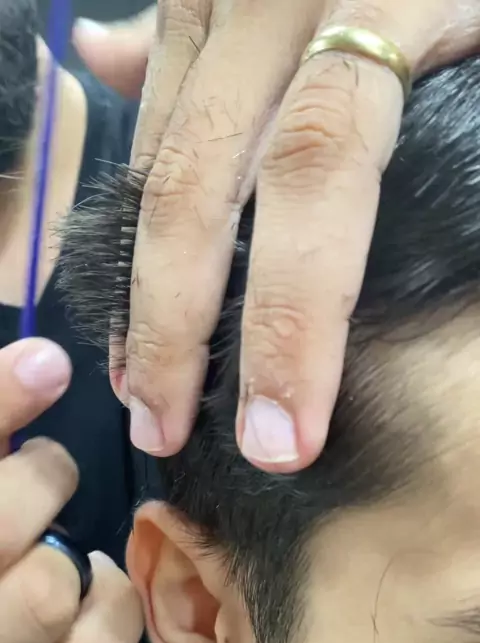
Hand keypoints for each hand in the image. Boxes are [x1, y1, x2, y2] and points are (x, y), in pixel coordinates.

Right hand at [0, 338, 142, 642]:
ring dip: (64, 549)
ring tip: (55, 538)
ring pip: (47, 591)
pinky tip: (91, 585)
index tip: (47, 362)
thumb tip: (46, 363)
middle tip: (47, 471)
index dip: (2, 401)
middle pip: (2, 526)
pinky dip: (108, 609)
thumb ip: (1, 430)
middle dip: (38, 482)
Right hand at [75, 1, 479, 472]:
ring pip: (155, 159)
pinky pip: (149, 114)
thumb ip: (460, 114)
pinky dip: (133, 207)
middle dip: (175, 328)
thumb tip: (442, 185)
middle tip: (166, 433)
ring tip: (139, 379)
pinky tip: (126, 280)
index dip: (290, 319)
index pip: (318, 176)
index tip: (281, 436)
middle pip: (200, 185)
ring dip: (139, 282)